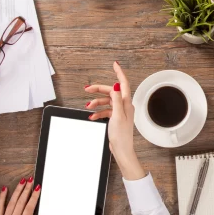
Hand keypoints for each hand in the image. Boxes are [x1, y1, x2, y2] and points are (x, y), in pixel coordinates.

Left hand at [0, 178, 49, 214]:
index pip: (29, 208)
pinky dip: (2, 198)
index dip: (34, 197)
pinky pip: (0, 207)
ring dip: (17, 191)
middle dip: (27, 189)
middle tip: (31, 180)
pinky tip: (4, 190)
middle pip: (21, 202)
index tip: (37, 188)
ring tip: (22, 181)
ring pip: (12, 202)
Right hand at [84, 62, 145, 180]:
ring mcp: (120, 112)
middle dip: (98, 90)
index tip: (115, 64)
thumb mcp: (117, 116)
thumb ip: (116, 100)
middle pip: (111, 92)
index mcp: (126, 103)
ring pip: (106, 102)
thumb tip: (115, 86)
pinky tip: (92, 116)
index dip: (119, 73)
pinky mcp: (116, 118)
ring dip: (96, 103)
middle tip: (87, 89)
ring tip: (88, 107)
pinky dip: (98, 112)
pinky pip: (105, 111)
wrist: (122, 150)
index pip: (123, 84)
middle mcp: (124, 106)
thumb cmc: (121, 136)